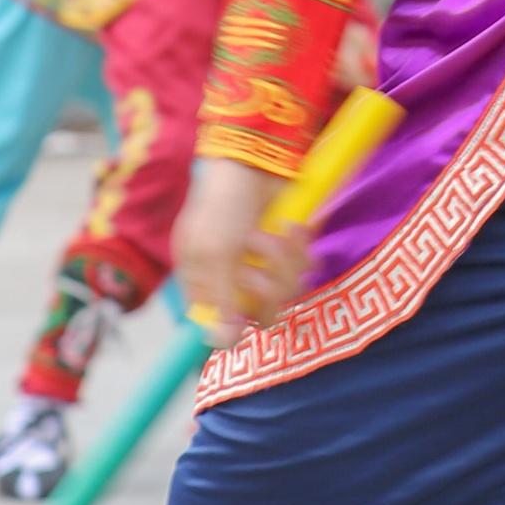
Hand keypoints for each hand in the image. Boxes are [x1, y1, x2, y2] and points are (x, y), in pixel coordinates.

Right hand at [174, 157, 310, 339]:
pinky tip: (294, 229)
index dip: (237, 321)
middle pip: (259, 311)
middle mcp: (231, 276)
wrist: (258, 160)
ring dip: (286, 260)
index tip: (250, 311)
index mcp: (202, 279)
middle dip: (269, 282)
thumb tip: (221, 344)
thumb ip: (222, 299)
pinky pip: (302, 267)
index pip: (219, 323)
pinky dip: (302, 248)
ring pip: (285, 289)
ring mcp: (260, 262)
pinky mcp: (286, 248)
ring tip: (278, 233)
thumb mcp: (217, 253)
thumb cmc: (226, 204)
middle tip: (261, 255)